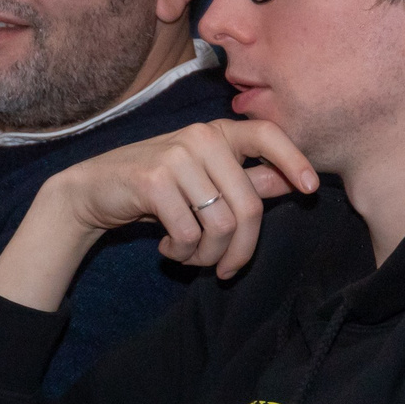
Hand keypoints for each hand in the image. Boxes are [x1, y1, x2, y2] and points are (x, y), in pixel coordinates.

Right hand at [40, 118, 318, 279]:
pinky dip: (183, 253)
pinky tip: (170, 248)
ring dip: (208, 256)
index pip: (267, 135)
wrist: (93, 190)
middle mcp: (199, 138)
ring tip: (191, 256)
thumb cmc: (156, 187)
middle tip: (226, 270)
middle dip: (241, 250)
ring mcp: (176, 156)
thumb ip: (244, 180)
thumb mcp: (202, 180)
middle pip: (248, 207)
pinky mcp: (154, 180)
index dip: (294, 160)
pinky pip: (189, 233)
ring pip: (220, 225)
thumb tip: (289, 182)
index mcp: (217, 133)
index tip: (311, 189)